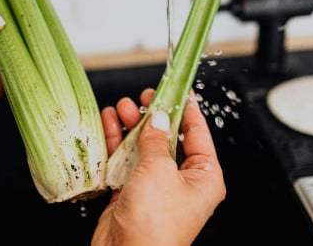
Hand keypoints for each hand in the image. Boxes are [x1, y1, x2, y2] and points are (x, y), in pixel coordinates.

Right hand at [94, 88, 225, 245]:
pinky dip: (117, 142)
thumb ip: (156, 138)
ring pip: (144, 146)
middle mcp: (182, 181)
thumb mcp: (159, 170)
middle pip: (168, 137)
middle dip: (153, 116)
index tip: (178, 88)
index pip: (198, 134)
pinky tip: (109, 123)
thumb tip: (158, 116)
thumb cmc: (154, 224)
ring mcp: (155, 187)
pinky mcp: (131, 193)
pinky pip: (125, 160)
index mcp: (203, 177)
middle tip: (143, 97)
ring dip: (131, 126)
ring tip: (121, 108)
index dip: (187, 109)